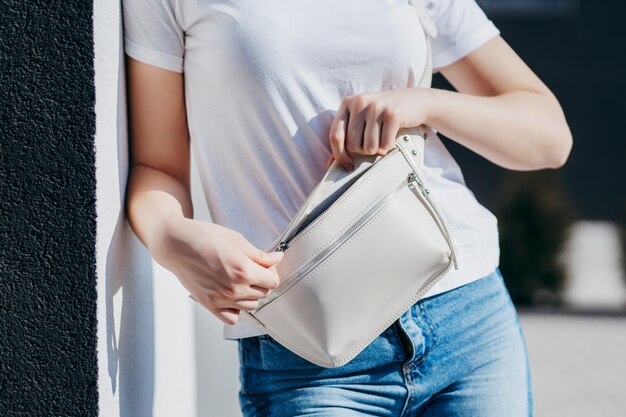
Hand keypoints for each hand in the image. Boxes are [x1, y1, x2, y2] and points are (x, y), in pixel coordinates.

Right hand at [151, 216, 283, 324]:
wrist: (176, 244)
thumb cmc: (204, 237)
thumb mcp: (237, 240)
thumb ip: (260, 254)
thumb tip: (277, 258)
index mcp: (243, 270)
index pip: (273, 281)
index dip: (272, 272)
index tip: (267, 266)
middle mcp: (233, 288)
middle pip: (264, 294)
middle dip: (262, 281)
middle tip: (252, 269)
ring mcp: (221, 299)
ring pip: (251, 306)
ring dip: (251, 294)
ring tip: (240, 279)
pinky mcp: (209, 305)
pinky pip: (232, 317)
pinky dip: (236, 309)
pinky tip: (232, 295)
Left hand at [327, 87, 432, 169]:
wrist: (416, 101)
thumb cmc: (383, 115)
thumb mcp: (362, 121)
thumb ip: (344, 140)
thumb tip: (329, 165)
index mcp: (347, 103)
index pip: (335, 136)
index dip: (340, 155)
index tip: (349, 165)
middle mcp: (359, 102)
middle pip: (352, 145)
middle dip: (364, 151)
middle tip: (374, 142)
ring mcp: (376, 107)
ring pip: (368, 148)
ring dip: (378, 150)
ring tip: (384, 137)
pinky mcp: (392, 114)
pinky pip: (385, 145)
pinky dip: (389, 146)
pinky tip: (393, 135)